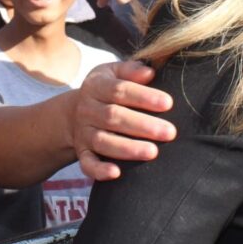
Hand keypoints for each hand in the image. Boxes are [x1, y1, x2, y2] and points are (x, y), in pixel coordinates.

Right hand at [73, 61, 175, 180]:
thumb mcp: (113, 72)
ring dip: (128, 148)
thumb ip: (131, 70)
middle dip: (142, 125)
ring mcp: (83, 133)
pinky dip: (99, 170)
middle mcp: (87, 109)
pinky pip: (87, 163)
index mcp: (96, 86)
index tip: (168, 103)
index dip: (143, 96)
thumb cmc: (105, 90)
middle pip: (113, 117)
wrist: (73, 113)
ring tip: (152, 152)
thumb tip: (150, 72)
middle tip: (169, 132)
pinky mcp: (82, 152)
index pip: (119, 90)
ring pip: (103, 142)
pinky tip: (116, 173)